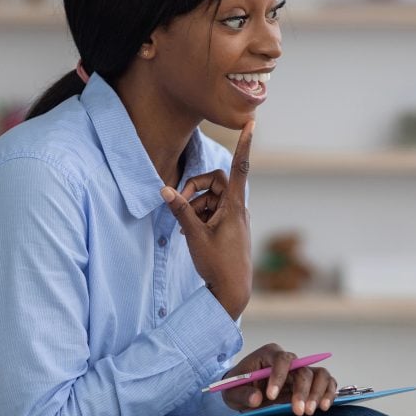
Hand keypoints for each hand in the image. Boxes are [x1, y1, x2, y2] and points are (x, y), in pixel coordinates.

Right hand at [161, 121, 253, 318]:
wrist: (232, 292)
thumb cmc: (217, 265)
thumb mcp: (194, 236)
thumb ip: (180, 211)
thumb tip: (164, 190)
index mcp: (235, 206)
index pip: (240, 167)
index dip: (244, 144)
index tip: (251, 122)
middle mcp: (238, 208)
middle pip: (216, 181)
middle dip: (196, 187)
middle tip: (180, 202)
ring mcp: (235, 218)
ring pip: (212, 198)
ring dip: (196, 206)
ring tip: (189, 228)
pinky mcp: (229, 228)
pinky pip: (213, 212)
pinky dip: (200, 217)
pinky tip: (193, 235)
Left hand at [220, 343, 337, 415]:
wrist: (245, 391)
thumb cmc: (238, 387)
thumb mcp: (231, 391)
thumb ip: (242, 394)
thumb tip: (256, 398)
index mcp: (269, 354)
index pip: (281, 359)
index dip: (278, 376)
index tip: (270, 396)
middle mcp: (289, 360)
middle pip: (303, 369)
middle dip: (301, 391)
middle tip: (298, 411)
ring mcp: (301, 371)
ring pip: (320, 374)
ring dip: (318, 392)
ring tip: (310, 411)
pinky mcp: (310, 383)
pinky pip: (327, 383)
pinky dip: (329, 393)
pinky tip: (323, 406)